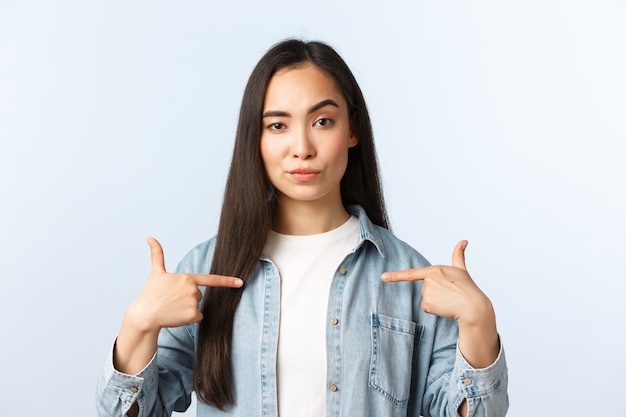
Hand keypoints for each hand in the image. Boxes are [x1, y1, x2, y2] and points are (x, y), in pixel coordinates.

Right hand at [126, 237, 243, 332]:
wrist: (144, 315)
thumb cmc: (150, 294)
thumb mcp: (156, 273)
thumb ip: (157, 255)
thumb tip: (150, 238)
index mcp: (187, 278)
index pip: (211, 279)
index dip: (228, 281)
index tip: (241, 282)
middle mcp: (193, 289)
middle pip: (199, 294)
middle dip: (188, 298)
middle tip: (172, 300)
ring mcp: (193, 302)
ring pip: (198, 306)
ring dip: (187, 308)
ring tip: (172, 307)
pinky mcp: (192, 315)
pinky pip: (198, 317)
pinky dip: (189, 318)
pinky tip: (176, 316)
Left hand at [381, 240, 492, 326]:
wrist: (474, 307)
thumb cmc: (468, 288)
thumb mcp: (461, 270)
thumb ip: (458, 255)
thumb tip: (464, 241)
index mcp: (435, 269)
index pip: (412, 274)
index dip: (395, 276)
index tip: (383, 277)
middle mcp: (429, 280)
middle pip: (425, 289)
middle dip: (436, 293)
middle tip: (449, 294)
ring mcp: (428, 292)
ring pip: (426, 299)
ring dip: (436, 302)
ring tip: (449, 300)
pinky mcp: (428, 303)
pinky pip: (426, 308)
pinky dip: (435, 310)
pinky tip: (445, 307)